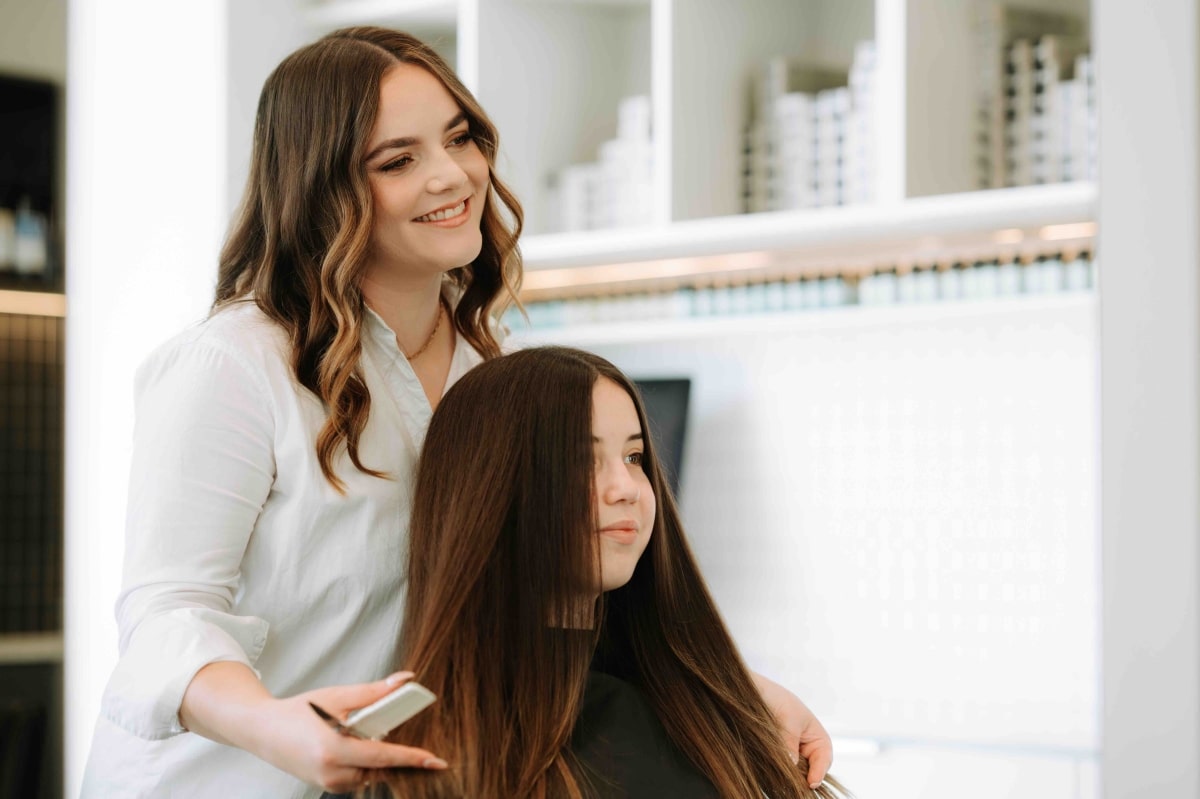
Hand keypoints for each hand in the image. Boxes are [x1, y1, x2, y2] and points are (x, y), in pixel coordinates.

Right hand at [244, 672, 447, 792]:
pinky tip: (350, 746)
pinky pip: (357, 778)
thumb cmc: (297, 712)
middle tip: (389, 736)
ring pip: (369, 774)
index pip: (382, 757)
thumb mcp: (336, 697)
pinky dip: (362, 763)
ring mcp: (328, 784)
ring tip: (354, 734)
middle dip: (391, 752)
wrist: (263, 731)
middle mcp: (331, 774)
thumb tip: (404, 681)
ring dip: (375, 757)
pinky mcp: (326, 787)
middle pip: (379, 766)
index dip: (411, 758)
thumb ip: (373, 692)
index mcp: (333, 751)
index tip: (435, 760)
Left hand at [750, 671, 831, 787]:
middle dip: (802, 777)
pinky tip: (769, 771)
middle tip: (792, 784)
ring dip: (788, 775)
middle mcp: (804, 748)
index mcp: (816, 737)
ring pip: (793, 771)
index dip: (819, 772)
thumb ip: (790, 743)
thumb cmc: (775, 698)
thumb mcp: (787, 720)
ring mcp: (788, 753)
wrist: (750, 690)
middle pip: (809, 770)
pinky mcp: (774, 756)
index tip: (811, 782)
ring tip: (779, 777)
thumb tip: (791, 764)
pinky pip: (778, 768)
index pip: (824, 759)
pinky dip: (776, 771)